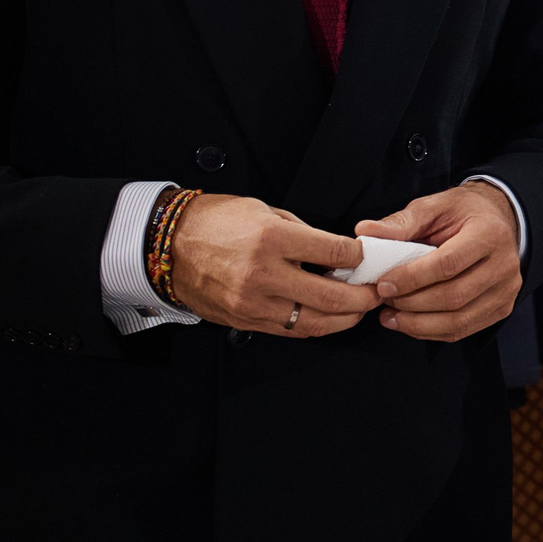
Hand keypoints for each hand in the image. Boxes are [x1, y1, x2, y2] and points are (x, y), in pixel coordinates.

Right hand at [169, 195, 376, 337]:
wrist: (165, 245)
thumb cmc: (212, 223)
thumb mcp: (264, 211)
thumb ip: (303, 233)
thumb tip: (336, 251)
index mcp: (272, 239)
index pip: (335, 253)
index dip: (360, 257)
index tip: (369, 258)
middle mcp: (264, 274)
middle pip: (332, 296)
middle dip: (363, 296)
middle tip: (377, 291)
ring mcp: (253, 302)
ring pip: (314, 322)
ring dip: (345, 318)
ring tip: (358, 309)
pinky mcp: (244, 320)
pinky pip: (289, 330)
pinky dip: (315, 325)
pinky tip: (328, 318)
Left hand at [356, 181, 521, 340]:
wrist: (497, 220)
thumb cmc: (464, 214)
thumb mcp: (434, 207)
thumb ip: (402, 222)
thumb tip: (366, 232)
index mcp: (489, 234)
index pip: (449, 263)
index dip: (413, 278)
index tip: (384, 284)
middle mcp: (504, 264)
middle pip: (454, 296)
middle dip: (412, 303)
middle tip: (384, 300)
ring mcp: (506, 290)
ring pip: (460, 320)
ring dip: (419, 324)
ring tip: (391, 317)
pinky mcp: (502, 308)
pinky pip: (464, 330)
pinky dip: (432, 332)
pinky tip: (410, 323)